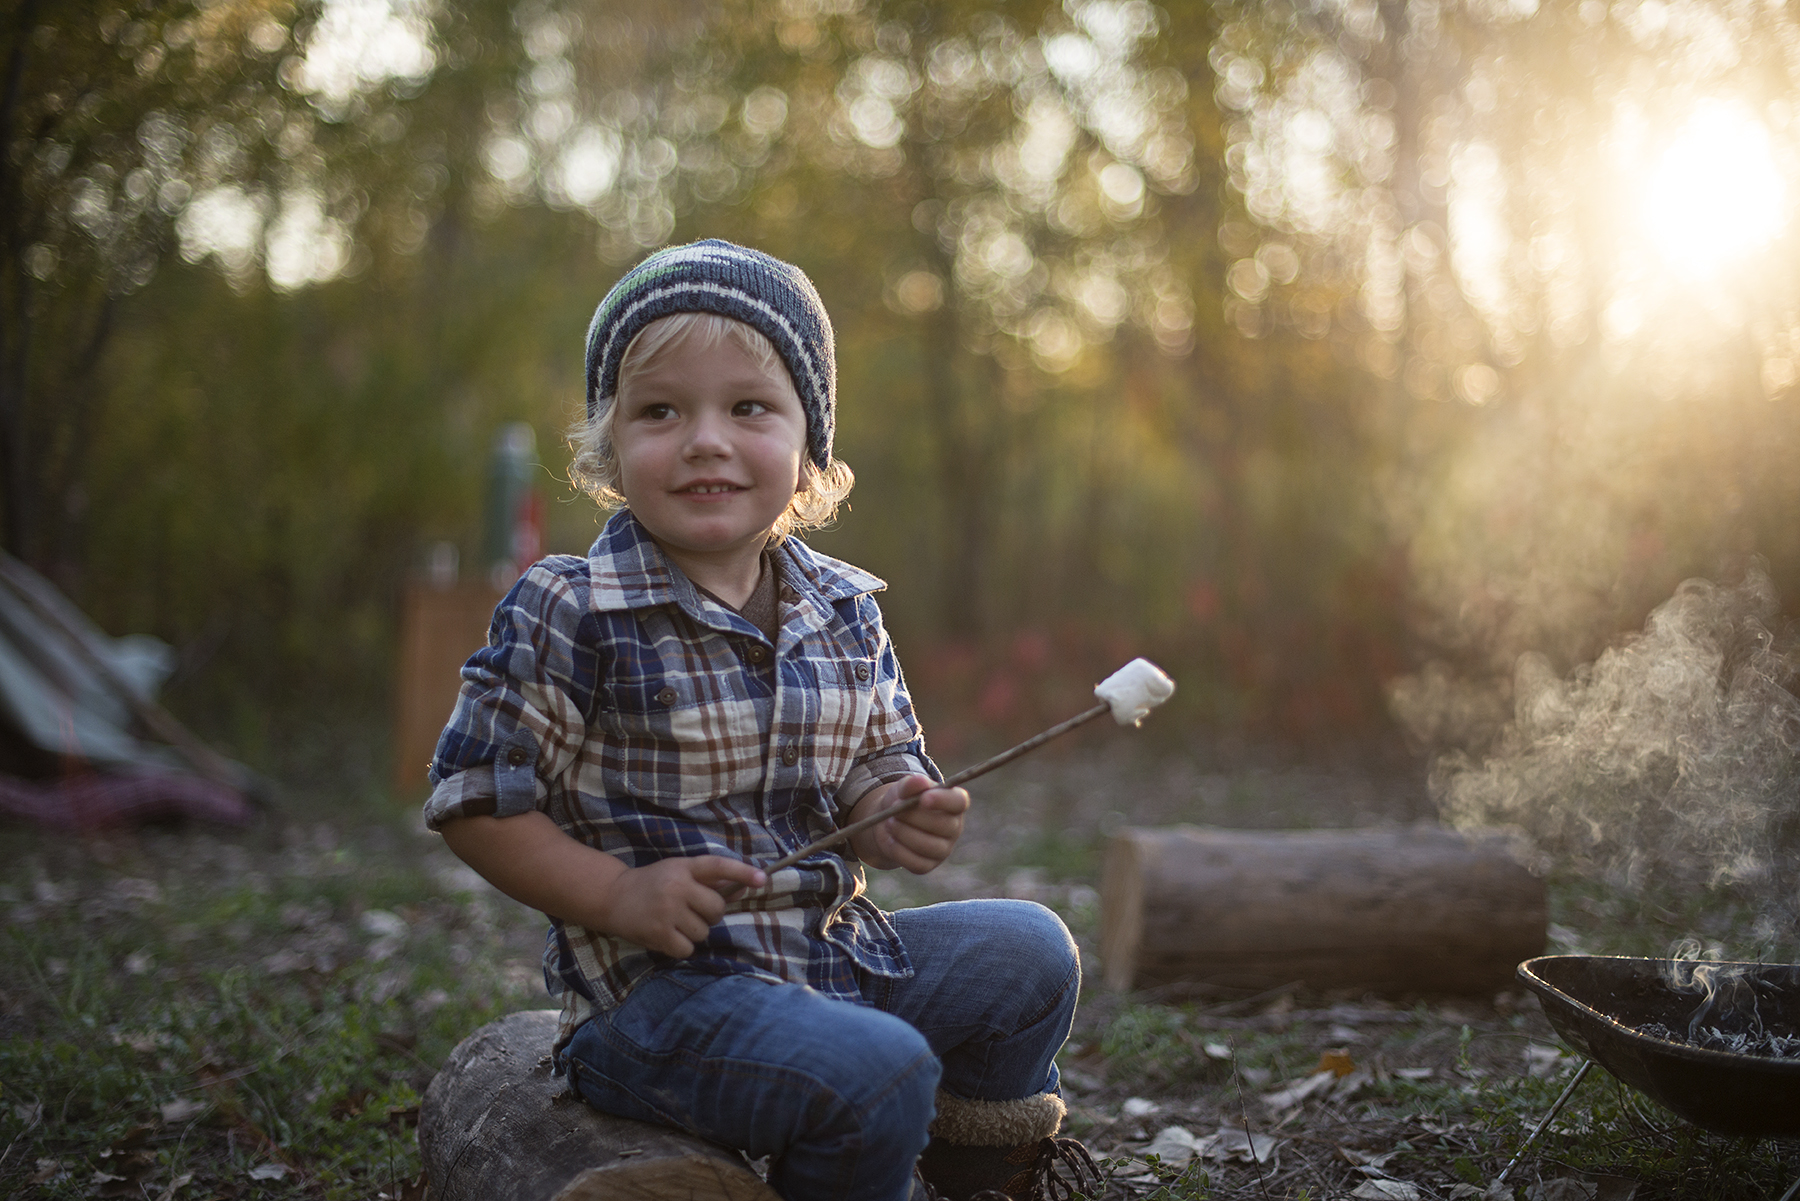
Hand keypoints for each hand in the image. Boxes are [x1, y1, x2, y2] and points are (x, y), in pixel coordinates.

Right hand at [597, 856, 766, 957]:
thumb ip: (711, 881)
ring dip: (694, 932)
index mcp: (684, 867)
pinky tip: (667, 935)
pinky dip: (681, 946)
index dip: (743, 872)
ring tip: (675, 921)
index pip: (719, 867)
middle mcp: (676, 887)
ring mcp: (667, 911)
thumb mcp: (680, 872)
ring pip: (704, 932)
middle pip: (717, 909)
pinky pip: (688, 949)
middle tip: (691, 910)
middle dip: (710, 914)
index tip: (763, 879)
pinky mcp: (658, 933)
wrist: (612, 897)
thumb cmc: (653, 884)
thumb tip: (745, 889)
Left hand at [848, 775, 968, 874]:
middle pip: (943, 826)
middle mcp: (954, 827)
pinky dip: (899, 851)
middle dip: (914, 817)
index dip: (943, 801)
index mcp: (954, 803)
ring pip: (930, 847)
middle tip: (894, 809)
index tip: (923, 799)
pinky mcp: (928, 864)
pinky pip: (917, 863)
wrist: (888, 820)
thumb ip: (911, 784)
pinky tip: (891, 839)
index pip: (959, 802)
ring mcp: (943, 848)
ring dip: (905, 833)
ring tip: (889, 822)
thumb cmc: (903, 800)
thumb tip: (918, 781)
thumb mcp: (904, 788)